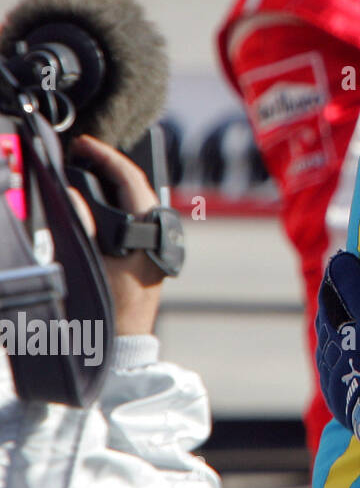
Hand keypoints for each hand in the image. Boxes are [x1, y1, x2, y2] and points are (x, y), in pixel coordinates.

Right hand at [68, 134, 164, 335]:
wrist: (123, 343)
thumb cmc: (106, 305)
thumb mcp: (87, 260)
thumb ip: (81, 222)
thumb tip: (72, 191)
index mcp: (149, 227)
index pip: (131, 179)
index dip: (106, 156)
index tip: (84, 144)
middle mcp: (159, 231)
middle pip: (135, 187)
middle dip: (108, 166)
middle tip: (80, 152)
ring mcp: (157, 242)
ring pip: (136, 201)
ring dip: (111, 184)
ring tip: (83, 170)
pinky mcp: (151, 253)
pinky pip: (134, 217)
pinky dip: (115, 203)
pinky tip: (95, 201)